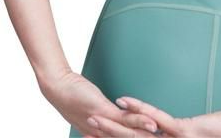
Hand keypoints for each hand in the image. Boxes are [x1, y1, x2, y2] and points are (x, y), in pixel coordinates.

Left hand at [38, 69, 160, 136]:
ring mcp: (103, 124)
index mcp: (100, 134)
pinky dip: (140, 120)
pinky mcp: (103, 112)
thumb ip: (107, 116)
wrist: (59, 86)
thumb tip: (122, 114)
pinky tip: (151, 122)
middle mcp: (101, 133)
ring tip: (161, 133)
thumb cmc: (75, 96)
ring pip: (129, 132)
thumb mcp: (93, 110)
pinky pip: (125, 120)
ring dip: (146, 133)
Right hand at [87, 95, 220, 136]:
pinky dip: (140, 108)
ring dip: (115, 126)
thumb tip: (160, 128)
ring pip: (138, 135)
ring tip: (96, 117)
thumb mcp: (196, 135)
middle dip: (106, 136)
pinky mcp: (186, 131)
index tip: (95, 135)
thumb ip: (176, 133)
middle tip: (86, 128)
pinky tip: (124, 101)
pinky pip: (158, 119)